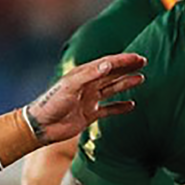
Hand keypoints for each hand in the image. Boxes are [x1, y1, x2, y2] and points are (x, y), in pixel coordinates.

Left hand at [28, 53, 145, 143]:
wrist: (41, 127)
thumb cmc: (52, 103)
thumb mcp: (70, 86)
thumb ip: (90, 75)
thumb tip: (109, 64)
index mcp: (83, 75)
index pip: (107, 64)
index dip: (123, 60)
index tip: (138, 58)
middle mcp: (88, 86)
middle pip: (112, 74)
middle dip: (127, 68)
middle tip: (143, 62)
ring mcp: (90, 99)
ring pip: (112, 89)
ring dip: (126, 83)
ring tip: (140, 79)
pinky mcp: (90, 114)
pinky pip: (110, 109)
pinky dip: (120, 107)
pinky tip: (131, 105)